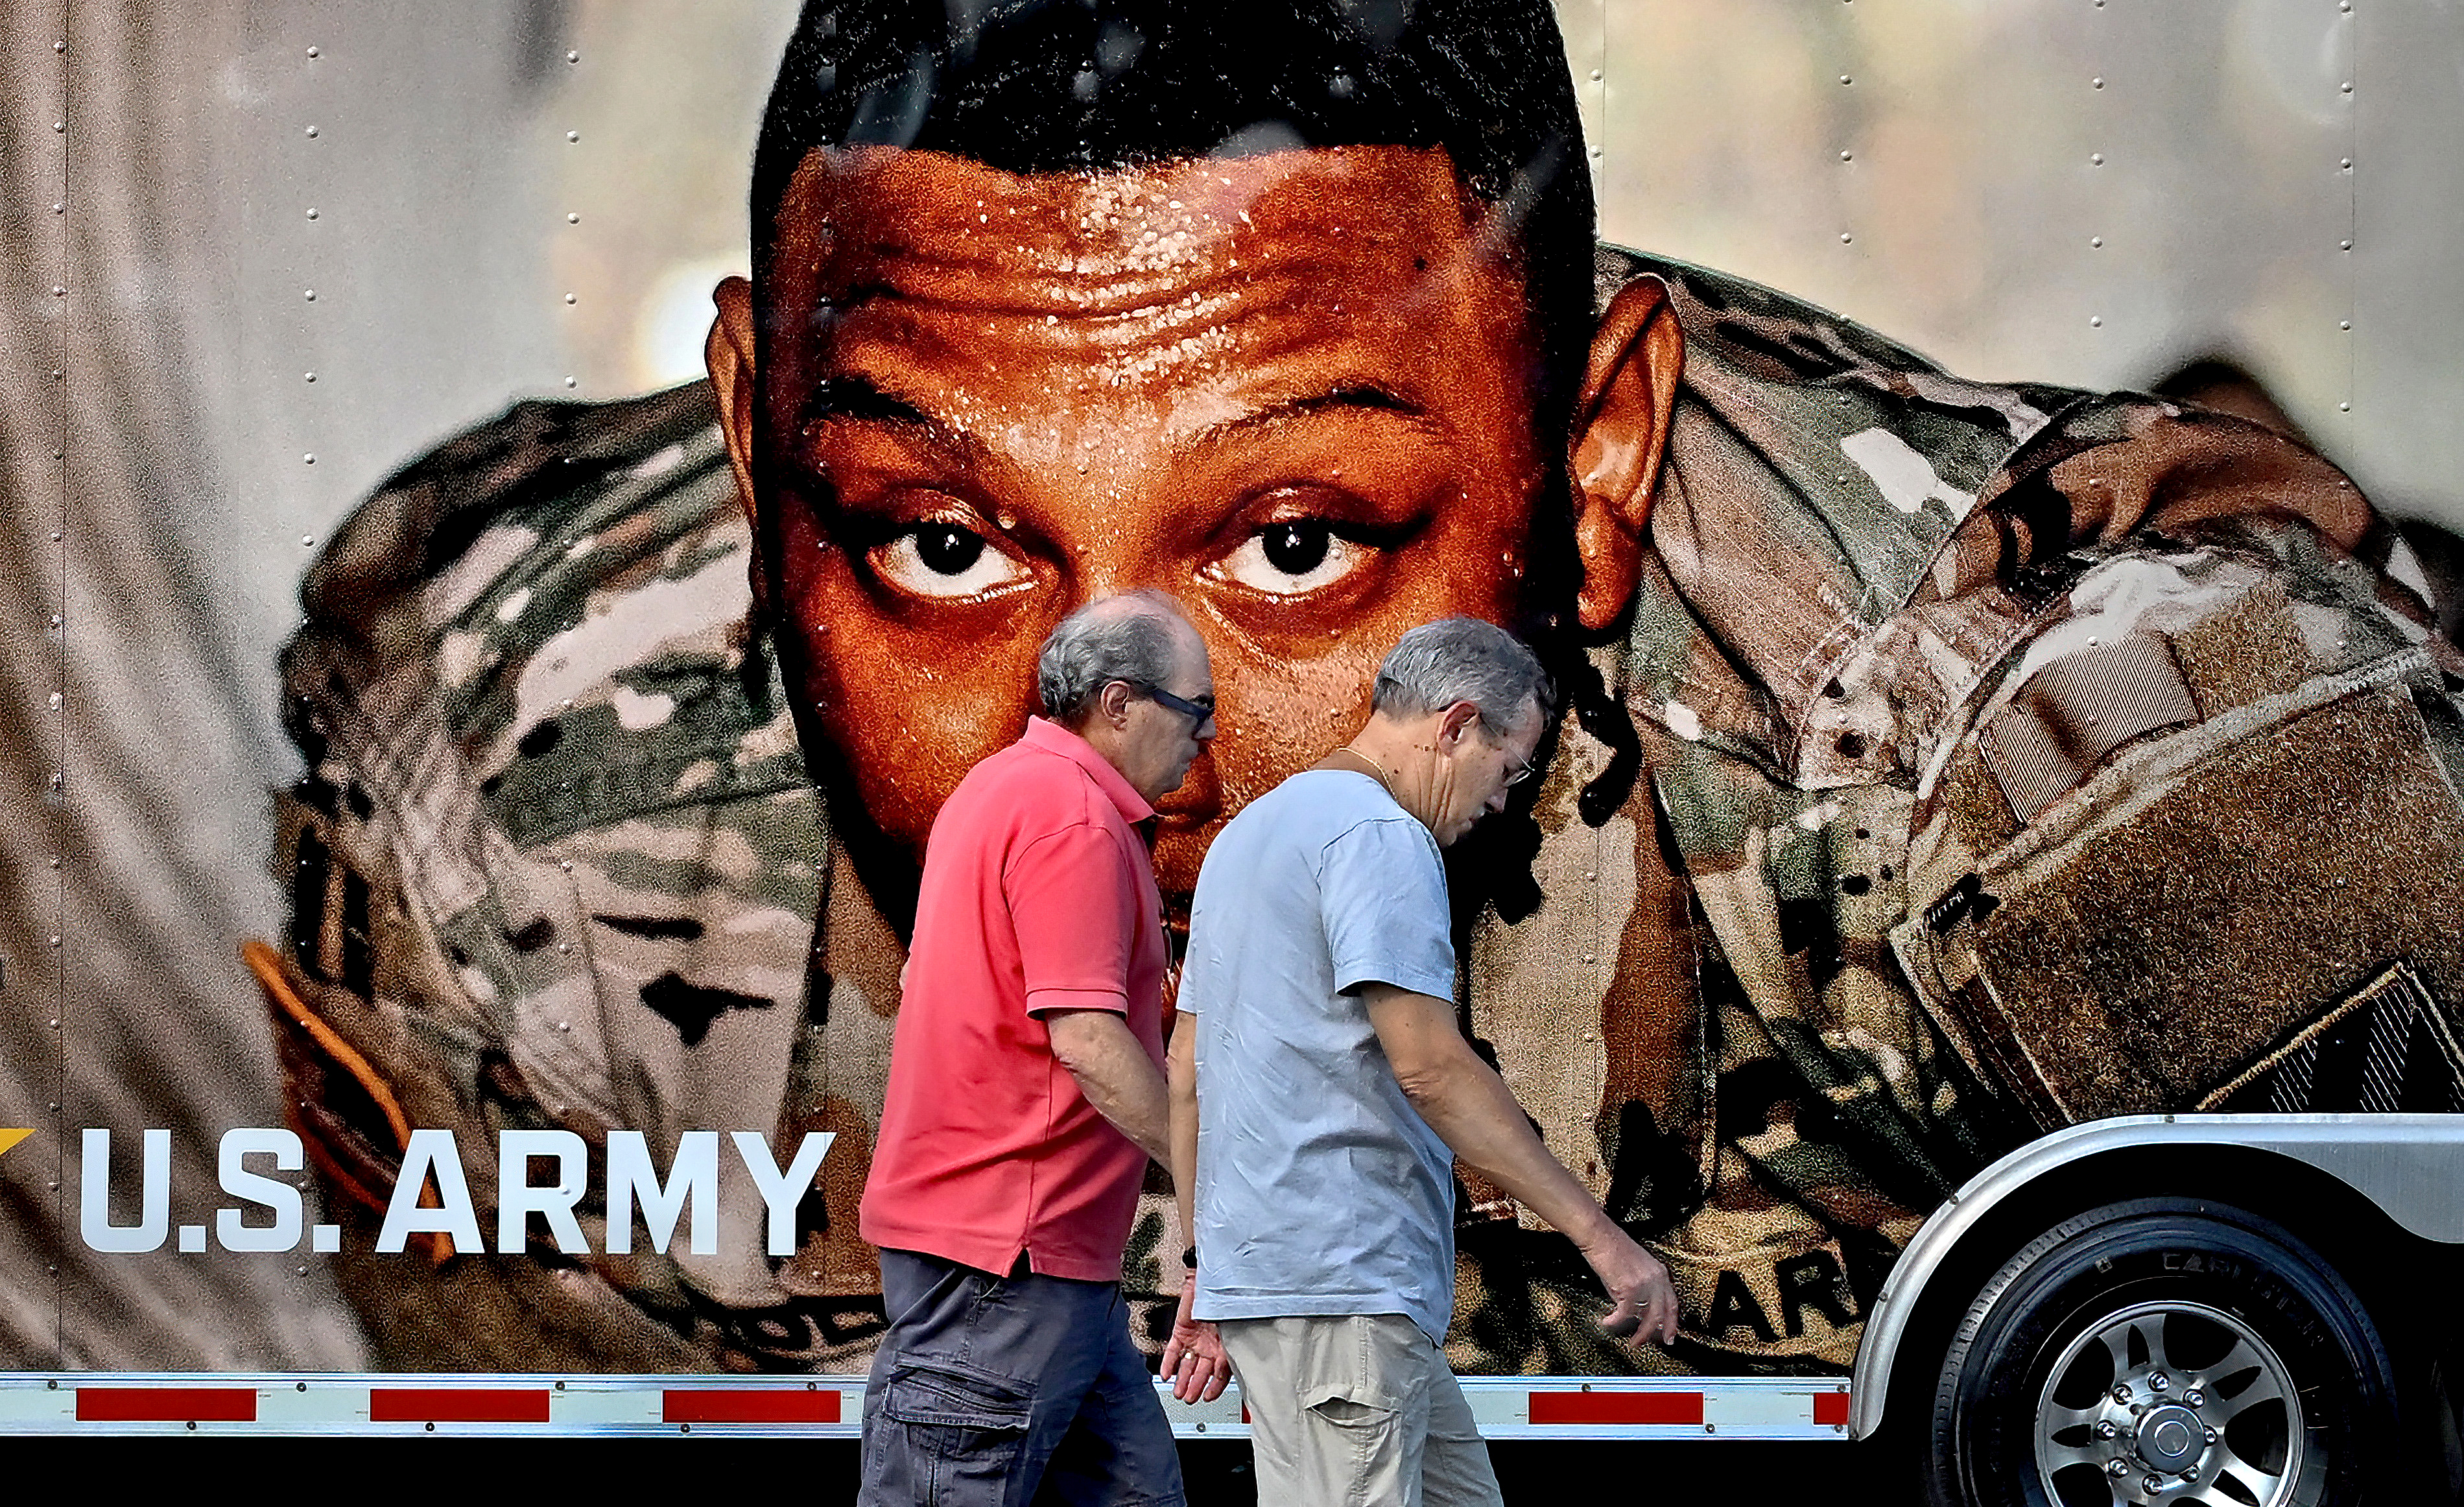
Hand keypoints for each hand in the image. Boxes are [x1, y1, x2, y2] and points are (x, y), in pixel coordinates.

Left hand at [1159, 1268, 1231, 1403]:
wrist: (1211, 1278)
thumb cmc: (1227, 1299)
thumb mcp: (1232, 1328)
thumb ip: (1227, 1351)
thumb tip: (1221, 1372)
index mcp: (1227, 1345)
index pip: (1221, 1373)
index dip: (1215, 1387)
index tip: (1208, 1397)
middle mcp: (1211, 1345)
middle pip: (1202, 1372)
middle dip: (1195, 1387)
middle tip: (1189, 1399)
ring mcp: (1195, 1339)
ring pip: (1187, 1365)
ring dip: (1183, 1380)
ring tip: (1178, 1393)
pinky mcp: (1181, 1332)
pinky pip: (1173, 1351)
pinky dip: (1168, 1364)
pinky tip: (1165, 1375)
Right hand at [1584, 1227, 1680, 1344]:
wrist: (1599, 1235)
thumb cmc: (1612, 1248)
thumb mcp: (1633, 1269)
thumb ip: (1640, 1291)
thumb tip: (1637, 1312)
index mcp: (1659, 1272)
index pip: (1673, 1302)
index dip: (1672, 1321)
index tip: (1670, 1334)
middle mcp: (1656, 1278)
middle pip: (1664, 1313)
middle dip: (1660, 1332)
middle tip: (1653, 1343)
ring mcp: (1645, 1283)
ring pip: (1649, 1317)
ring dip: (1640, 1333)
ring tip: (1632, 1342)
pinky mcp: (1630, 1287)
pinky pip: (1625, 1313)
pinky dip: (1615, 1321)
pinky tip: (1607, 1322)